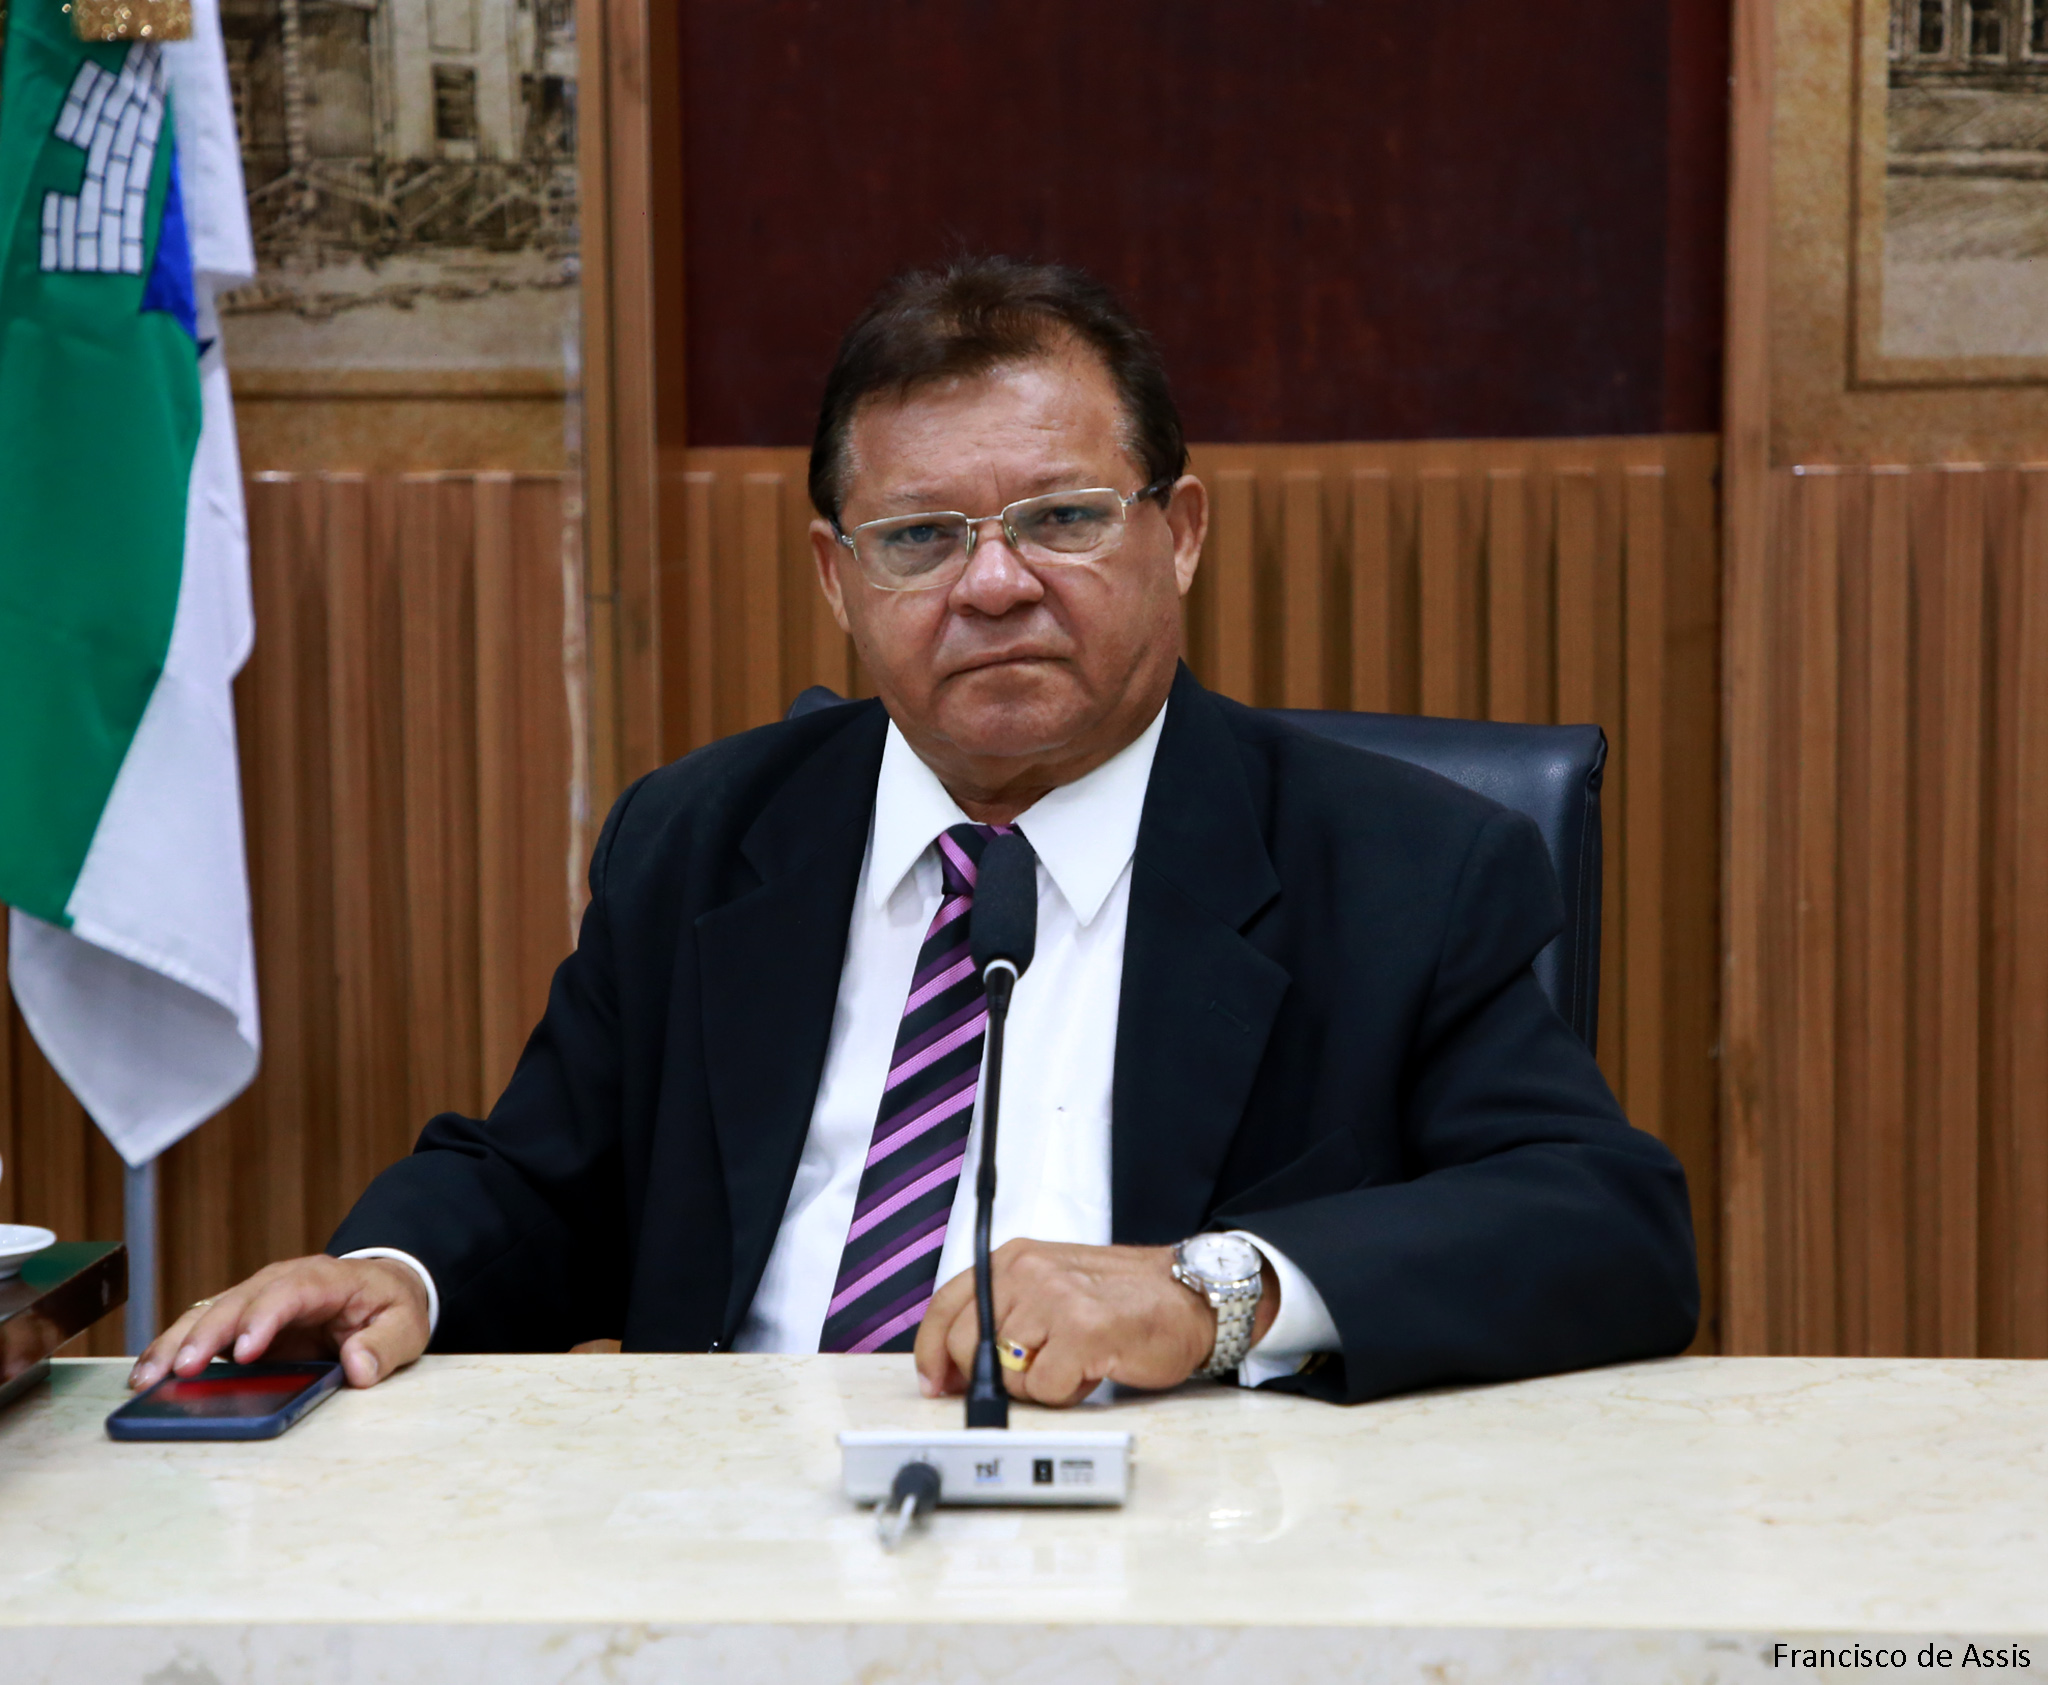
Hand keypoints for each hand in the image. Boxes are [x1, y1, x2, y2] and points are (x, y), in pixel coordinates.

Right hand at [128, 1255, 429, 1392]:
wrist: (380, 1289)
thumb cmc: (390, 1307)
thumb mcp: (406, 1325)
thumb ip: (386, 1346)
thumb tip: (359, 1367)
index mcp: (327, 1279)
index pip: (290, 1291)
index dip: (264, 1318)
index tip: (244, 1352)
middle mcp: (283, 1282)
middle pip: (238, 1301)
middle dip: (207, 1334)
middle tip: (181, 1370)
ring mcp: (257, 1299)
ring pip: (210, 1313)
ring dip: (177, 1343)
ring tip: (147, 1379)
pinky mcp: (241, 1320)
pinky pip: (203, 1329)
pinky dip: (174, 1349)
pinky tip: (150, 1374)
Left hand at [912, 1239, 1278, 1406]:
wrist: (1189, 1295)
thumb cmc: (1122, 1297)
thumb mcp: (1051, 1285)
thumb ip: (1004, 1313)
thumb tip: (954, 1366)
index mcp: (1014, 1258)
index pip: (947, 1304)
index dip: (931, 1351)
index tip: (935, 1382)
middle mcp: (1028, 1271)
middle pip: (968, 1346)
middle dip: (996, 1374)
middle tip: (1037, 1370)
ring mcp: (1055, 1299)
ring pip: (1008, 1373)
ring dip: (1039, 1383)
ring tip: (1074, 1360)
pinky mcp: (1083, 1331)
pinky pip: (1046, 1390)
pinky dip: (1067, 1392)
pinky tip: (1092, 1369)